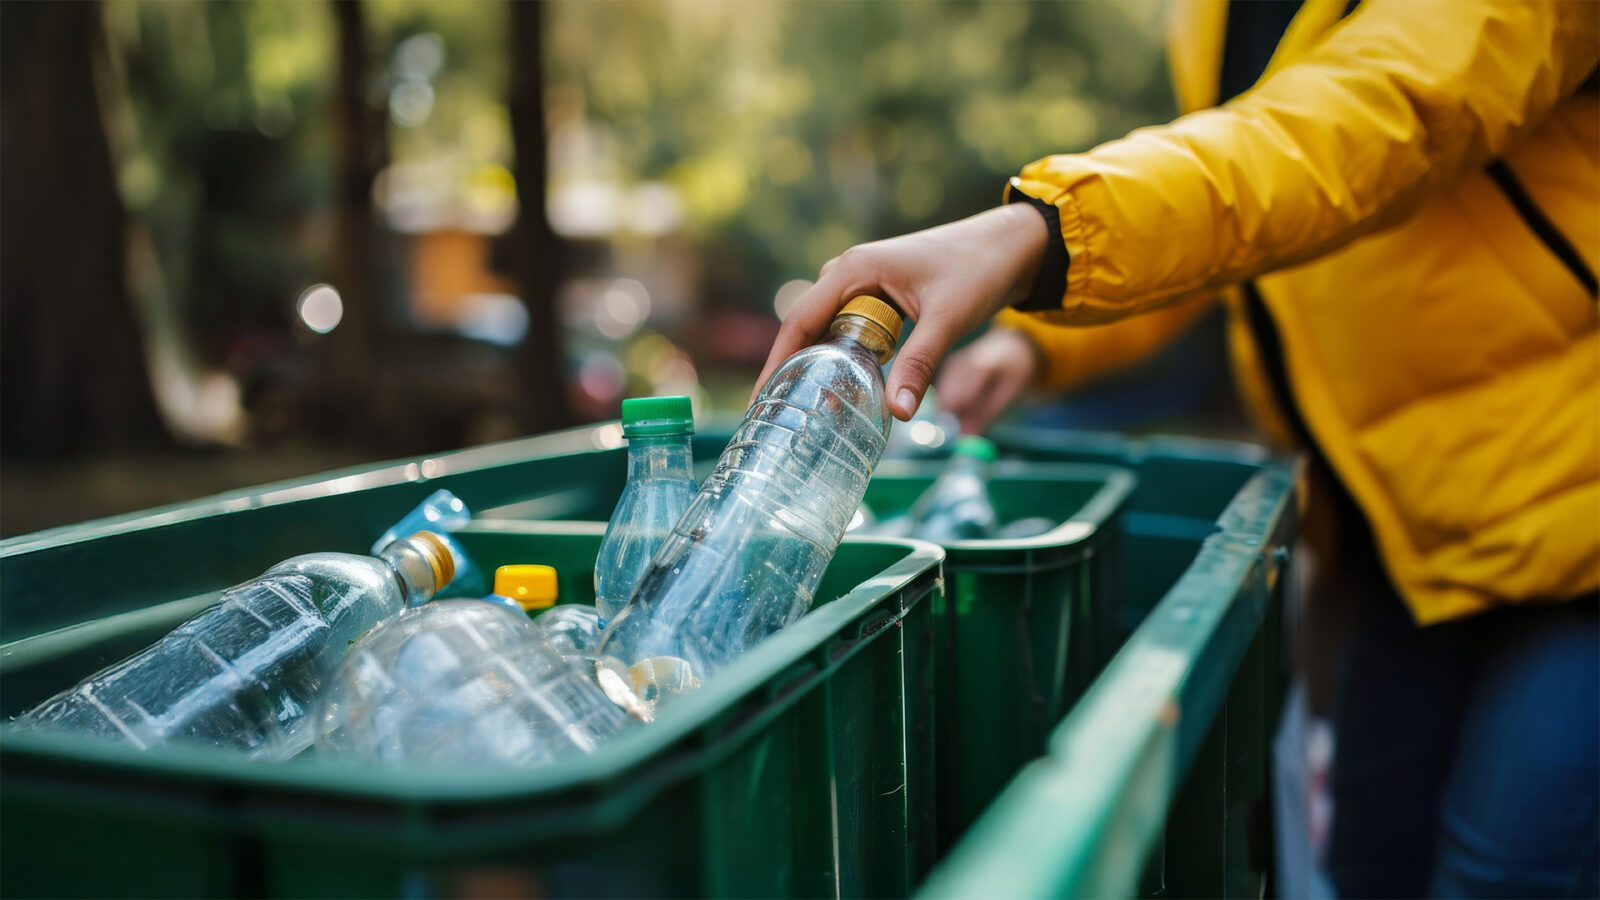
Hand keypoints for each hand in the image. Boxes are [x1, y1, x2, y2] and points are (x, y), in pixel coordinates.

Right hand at [752, 203, 1049, 420]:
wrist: (1014, 245)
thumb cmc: (980, 270)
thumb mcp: (947, 320)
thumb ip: (919, 365)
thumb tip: (897, 414)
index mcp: (854, 270)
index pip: (799, 323)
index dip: (777, 364)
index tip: (759, 402)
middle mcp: (850, 272)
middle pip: (806, 328)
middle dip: (791, 371)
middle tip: (778, 417)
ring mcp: (864, 283)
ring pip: (828, 331)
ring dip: (819, 365)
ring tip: (805, 410)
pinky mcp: (882, 294)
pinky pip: (850, 329)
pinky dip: (845, 357)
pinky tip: (845, 387)